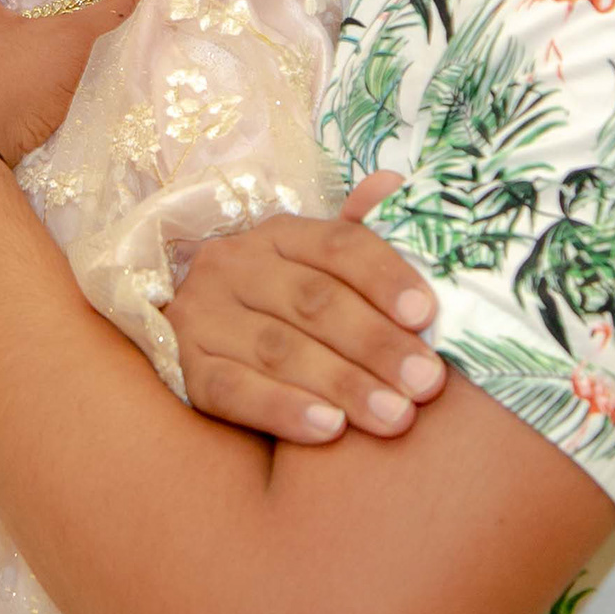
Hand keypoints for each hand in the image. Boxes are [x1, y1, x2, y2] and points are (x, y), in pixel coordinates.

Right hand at [162, 173, 446, 443]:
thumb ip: (360, 236)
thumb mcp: (318, 268)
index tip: (429, 315)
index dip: (385, 276)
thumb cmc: (283, 309)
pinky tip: (330, 430)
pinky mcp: (185, 369)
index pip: (337, 245)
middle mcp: (234, 265)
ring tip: (394, 416)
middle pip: (314, 300)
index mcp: (278, 234)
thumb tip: (392, 183)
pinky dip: (284, 409)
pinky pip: (234, 390)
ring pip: (279, 349)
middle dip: (377, 343)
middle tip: (426, 382)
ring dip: (343, 384)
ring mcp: (203, 316)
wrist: (200, 344)